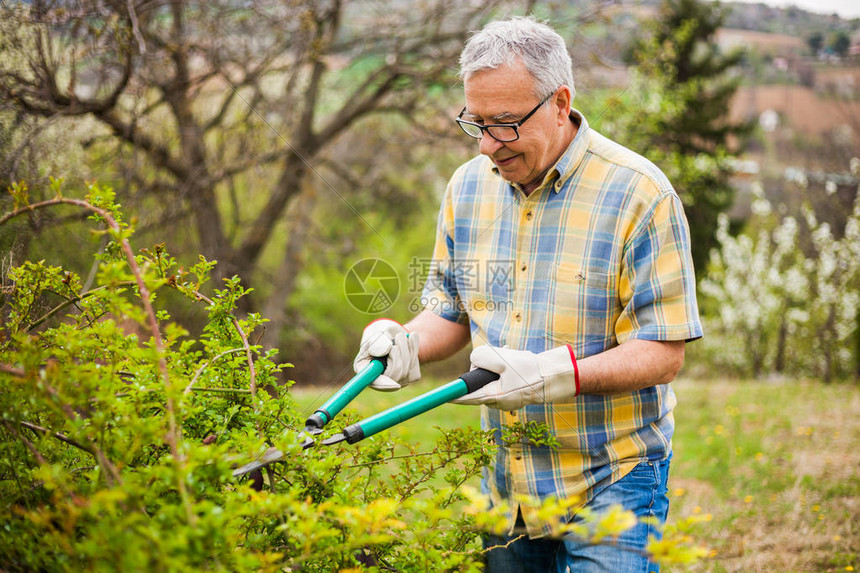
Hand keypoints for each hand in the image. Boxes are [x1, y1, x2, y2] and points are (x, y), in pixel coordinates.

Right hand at [353, 319, 419, 390]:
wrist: (395, 332)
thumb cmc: (380, 333)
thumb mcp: (375, 333)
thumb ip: (377, 343)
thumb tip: (384, 351)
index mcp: (364, 369)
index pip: (374, 382)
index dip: (384, 384)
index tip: (396, 385)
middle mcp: (379, 379)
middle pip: (395, 374)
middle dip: (400, 352)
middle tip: (399, 336)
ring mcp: (394, 380)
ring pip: (406, 370)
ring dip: (407, 348)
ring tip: (402, 336)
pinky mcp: (408, 377)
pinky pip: (414, 368)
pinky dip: (414, 350)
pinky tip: (410, 341)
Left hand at [453, 345, 578, 409]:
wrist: (554, 377)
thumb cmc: (528, 370)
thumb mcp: (502, 359)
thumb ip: (480, 358)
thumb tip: (474, 361)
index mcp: (492, 396)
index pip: (467, 397)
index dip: (455, 394)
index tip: (445, 395)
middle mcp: (497, 401)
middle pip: (479, 382)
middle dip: (484, 367)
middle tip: (499, 356)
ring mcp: (506, 399)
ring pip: (491, 378)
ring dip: (496, 365)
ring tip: (510, 357)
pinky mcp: (512, 394)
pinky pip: (501, 380)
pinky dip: (504, 369)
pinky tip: (514, 361)